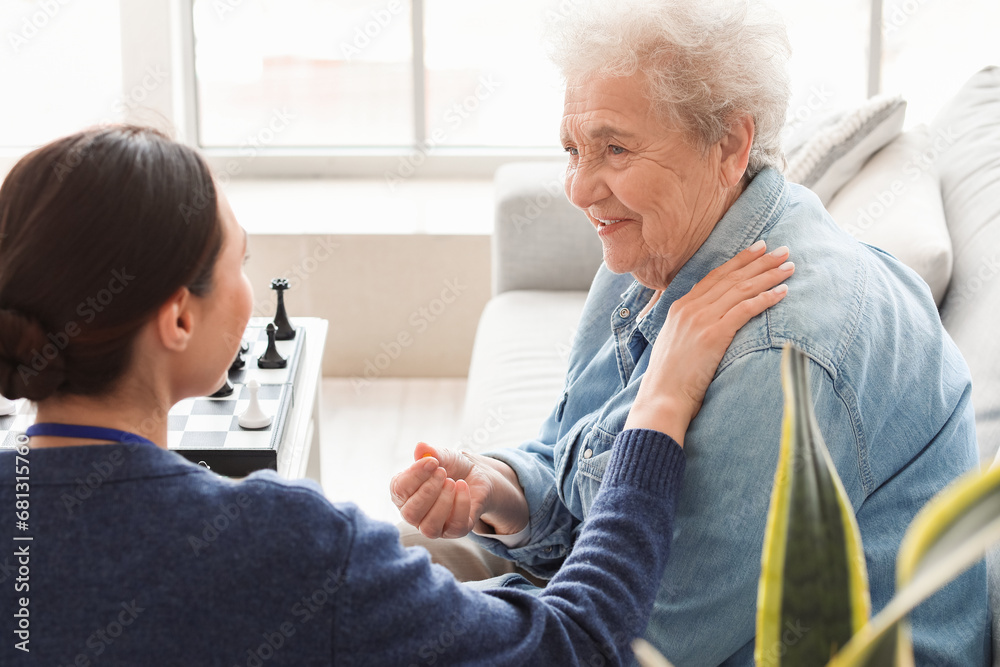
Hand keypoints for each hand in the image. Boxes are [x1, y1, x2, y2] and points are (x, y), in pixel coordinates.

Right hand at [389, 442, 528, 539]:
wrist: (477, 476)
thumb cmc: (452, 467)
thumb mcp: (444, 456)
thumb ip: (432, 453)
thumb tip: (421, 447)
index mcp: (404, 494)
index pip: (399, 491)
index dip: (414, 476)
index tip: (432, 461)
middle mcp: (414, 513)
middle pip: (410, 514)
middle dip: (427, 491)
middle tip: (442, 472)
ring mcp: (433, 525)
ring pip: (429, 527)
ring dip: (442, 502)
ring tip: (452, 482)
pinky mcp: (454, 531)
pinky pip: (454, 527)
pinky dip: (460, 505)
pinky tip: (463, 487)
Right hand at [625, 241, 793, 443]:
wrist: (662, 398)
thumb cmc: (670, 379)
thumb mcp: (675, 342)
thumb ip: (689, 326)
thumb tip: (708, 321)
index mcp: (680, 307)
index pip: (715, 276)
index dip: (738, 261)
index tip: (758, 250)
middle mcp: (690, 308)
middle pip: (731, 277)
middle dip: (759, 262)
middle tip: (782, 250)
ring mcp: (701, 319)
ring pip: (741, 289)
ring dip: (768, 276)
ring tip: (789, 267)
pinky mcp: (713, 334)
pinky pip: (745, 309)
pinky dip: (765, 298)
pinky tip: (782, 292)